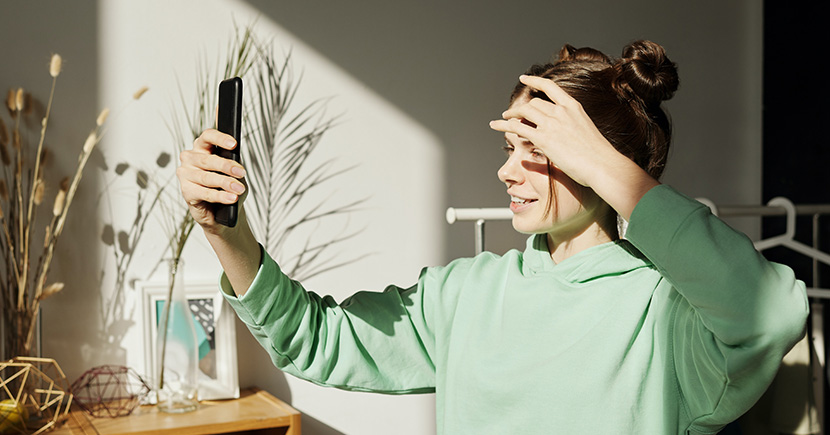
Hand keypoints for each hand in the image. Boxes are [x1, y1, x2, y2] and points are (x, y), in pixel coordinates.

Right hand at [177, 128, 246, 231]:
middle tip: (241, 172)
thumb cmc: (226, 187)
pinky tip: (230, 198)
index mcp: (202, 148)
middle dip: (226, 166)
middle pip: (207, 159)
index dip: (220, 138)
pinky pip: (205, 193)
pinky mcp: (186, 191)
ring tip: (239, 189)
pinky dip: (220, 196)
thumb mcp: (233, 172)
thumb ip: (233, 164)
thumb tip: (237, 165)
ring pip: (207, 177)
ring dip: (226, 183)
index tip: (234, 144)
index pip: (208, 136)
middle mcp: (190, 158)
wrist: (220, 211)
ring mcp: (185, 174)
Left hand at [489, 75, 658, 219]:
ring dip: (511, 115)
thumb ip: (571, 129)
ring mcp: (552, 123)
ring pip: (524, 111)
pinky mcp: (543, 138)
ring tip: (504, 119)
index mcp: (573, 107)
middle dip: (521, 108)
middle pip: (534, 103)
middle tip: (512, 113)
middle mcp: (561, 111)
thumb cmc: (598, 155)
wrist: (602, 164)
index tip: (524, 79)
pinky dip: (504, 125)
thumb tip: (560, 137)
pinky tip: (495, 125)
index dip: (535, 81)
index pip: (551, 87)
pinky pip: (518, 128)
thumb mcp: (585, 132)